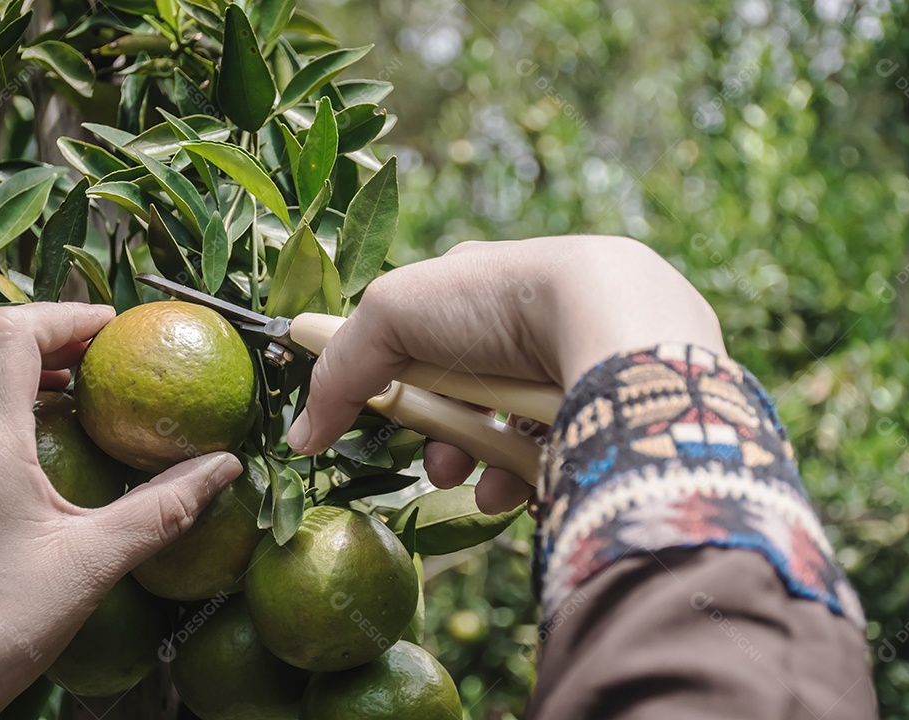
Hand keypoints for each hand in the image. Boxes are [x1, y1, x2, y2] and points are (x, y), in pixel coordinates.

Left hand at [0, 303, 242, 718]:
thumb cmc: (0, 623)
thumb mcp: (95, 561)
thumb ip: (165, 508)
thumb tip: (224, 468)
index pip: (11, 334)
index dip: (66, 315)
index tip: (114, 329)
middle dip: (50, 332)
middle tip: (104, 351)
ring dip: (23, 360)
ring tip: (79, 379)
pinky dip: (3, 392)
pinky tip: (45, 424)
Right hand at [287, 236, 724, 512]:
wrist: (607, 317)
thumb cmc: (492, 301)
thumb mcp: (392, 317)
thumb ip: (340, 372)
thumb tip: (301, 437)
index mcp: (476, 292)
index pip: (422, 344)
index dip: (397, 387)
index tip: (383, 419)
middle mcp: (523, 326)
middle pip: (462, 398)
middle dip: (441, 439)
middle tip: (440, 462)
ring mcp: (565, 366)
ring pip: (505, 433)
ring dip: (479, 467)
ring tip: (483, 485)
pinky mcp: (600, 407)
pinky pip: (551, 453)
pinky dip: (526, 478)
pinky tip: (517, 491)